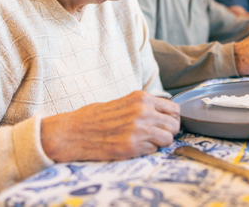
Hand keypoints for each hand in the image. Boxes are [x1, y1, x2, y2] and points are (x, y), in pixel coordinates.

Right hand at [40, 90, 179, 162]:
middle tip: (158, 135)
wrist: (73, 132)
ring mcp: (138, 129)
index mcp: (141, 98)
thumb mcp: (123, 102)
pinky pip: (153, 150)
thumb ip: (143, 106)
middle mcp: (143, 112)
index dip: (172, 119)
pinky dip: (146, 150)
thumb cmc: (95, 117)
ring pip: (168, 139)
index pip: (174, 109)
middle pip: (175, 125)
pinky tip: (133, 147)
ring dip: (159, 142)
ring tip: (145, 142)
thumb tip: (163, 114)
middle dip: (169, 131)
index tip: (166, 124)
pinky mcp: (132, 146)